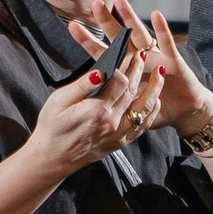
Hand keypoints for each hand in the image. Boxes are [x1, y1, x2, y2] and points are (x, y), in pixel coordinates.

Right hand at [22, 46, 166, 176]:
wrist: (53, 158)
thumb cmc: (52, 128)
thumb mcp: (59, 101)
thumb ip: (82, 85)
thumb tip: (99, 71)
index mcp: (97, 110)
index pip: (120, 82)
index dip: (126, 67)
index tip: (127, 55)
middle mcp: (111, 123)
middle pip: (133, 92)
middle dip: (140, 71)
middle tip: (144, 55)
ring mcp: (118, 135)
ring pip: (144, 109)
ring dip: (154, 90)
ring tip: (160, 75)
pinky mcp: (120, 142)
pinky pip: (143, 126)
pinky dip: (151, 112)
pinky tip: (155, 101)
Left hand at [67, 0, 206, 126]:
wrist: (184, 113)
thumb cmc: (155, 108)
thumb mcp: (129, 107)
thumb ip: (113, 101)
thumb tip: (84, 108)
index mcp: (126, 69)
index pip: (103, 53)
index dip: (88, 41)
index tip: (72, 26)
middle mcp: (139, 59)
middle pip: (119, 37)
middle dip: (107, 20)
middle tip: (95, 3)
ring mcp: (156, 57)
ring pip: (140, 35)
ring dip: (131, 18)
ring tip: (120, 1)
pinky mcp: (173, 61)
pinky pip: (167, 44)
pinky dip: (162, 29)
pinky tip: (156, 14)